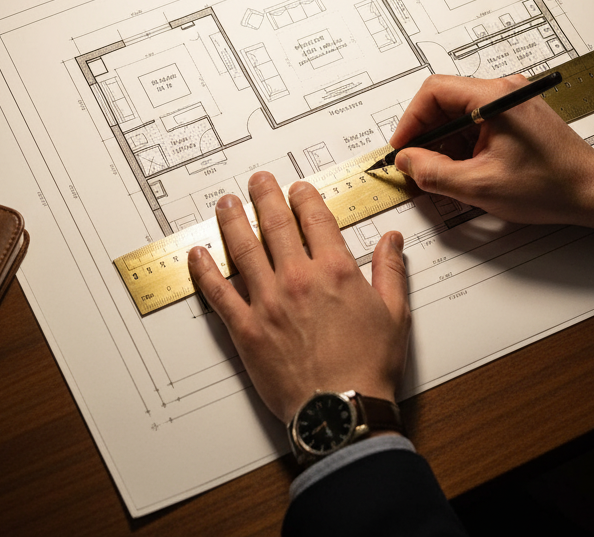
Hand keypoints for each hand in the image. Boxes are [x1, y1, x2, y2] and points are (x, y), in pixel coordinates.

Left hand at [188, 171, 410, 421]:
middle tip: (257, 182)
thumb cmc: (368, 368)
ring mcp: (268, 302)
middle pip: (276, 224)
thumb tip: (392, 240)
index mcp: (335, 270)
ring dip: (232, 220)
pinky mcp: (246, 329)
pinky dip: (205, 271)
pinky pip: (219, 293)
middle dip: (265, 196)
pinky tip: (198, 254)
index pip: (315, 218)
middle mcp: (298, 278)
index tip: (297, 189)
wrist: (341, 411)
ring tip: (226, 203)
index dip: (304, 197)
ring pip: (244, 249)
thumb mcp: (394, 314)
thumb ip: (390, 271)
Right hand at [390, 74, 593, 232]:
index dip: (411, 120)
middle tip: (419, 162)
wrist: (592, 191)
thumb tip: (407, 161)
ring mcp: (511, 101)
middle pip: (445, 100)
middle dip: (427, 133)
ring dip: (446, 141)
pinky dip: (464, 143)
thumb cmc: (549, 184)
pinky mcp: (517, 115)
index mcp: (494, 97)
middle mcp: (503, 90)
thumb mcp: (480, 185)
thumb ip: (434, 172)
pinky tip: (468, 168)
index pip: (434, 91)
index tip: (403, 146)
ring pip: (460, 112)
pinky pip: (477, 121)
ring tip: (448, 172)